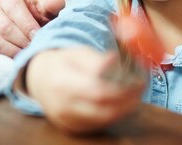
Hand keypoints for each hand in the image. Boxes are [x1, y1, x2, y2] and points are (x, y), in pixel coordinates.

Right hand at [0, 0, 64, 56]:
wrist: (25, 34)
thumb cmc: (37, 20)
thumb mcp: (46, 11)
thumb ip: (53, 5)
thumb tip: (57, 3)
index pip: (14, 8)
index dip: (27, 23)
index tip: (38, 35)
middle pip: (4, 27)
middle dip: (22, 40)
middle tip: (35, 48)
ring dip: (14, 51)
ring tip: (27, 55)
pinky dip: (3, 60)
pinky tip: (16, 61)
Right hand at [27, 46, 145, 133]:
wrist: (39, 79)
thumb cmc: (63, 62)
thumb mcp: (78, 53)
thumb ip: (96, 59)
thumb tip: (115, 60)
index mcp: (63, 82)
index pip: (98, 91)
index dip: (123, 89)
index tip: (140, 81)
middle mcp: (62, 105)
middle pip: (103, 111)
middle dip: (128, 102)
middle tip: (142, 90)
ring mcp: (65, 120)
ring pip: (103, 121)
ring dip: (124, 110)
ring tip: (137, 96)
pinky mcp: (71, 128)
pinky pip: (97, 125)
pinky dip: (113, 116)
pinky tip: (122, 104)